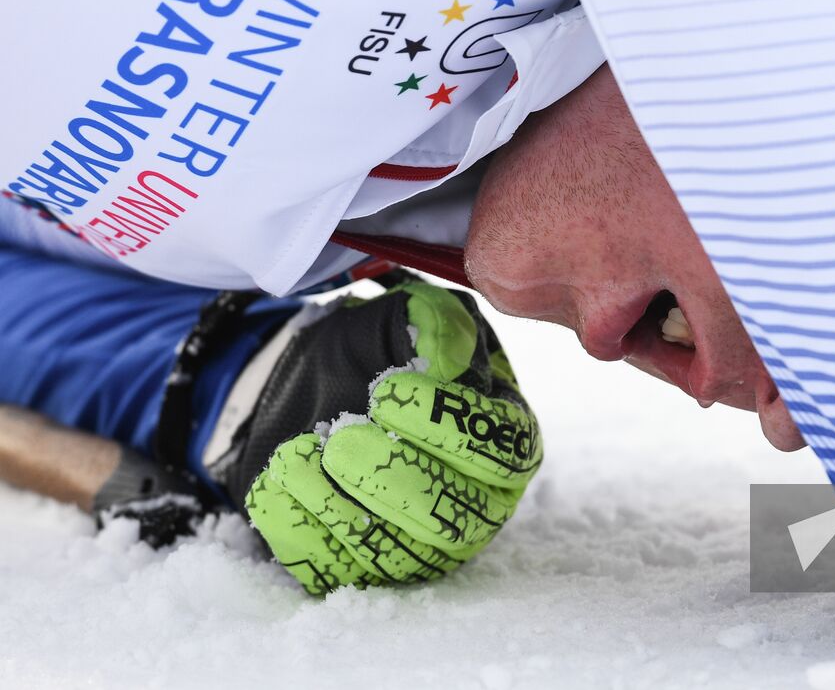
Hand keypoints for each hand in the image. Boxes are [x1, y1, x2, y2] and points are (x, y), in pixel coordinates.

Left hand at [242, 282, 541, 593]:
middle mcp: (477, 502)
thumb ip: (435, 329)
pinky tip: (272, 485)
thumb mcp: (406, 321)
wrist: (310, 386)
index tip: (385, 392)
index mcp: (505, 438)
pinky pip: (334, 571)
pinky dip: (297, 532)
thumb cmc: (374, 351)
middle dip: (393, 480)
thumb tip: (449, 361)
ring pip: (394, 555)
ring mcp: (422, 545)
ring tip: (292, 457)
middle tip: (341, 439)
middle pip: (453, 519)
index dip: (446, 428)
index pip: (502, 451)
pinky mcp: (365, 568)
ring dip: (338, 508)